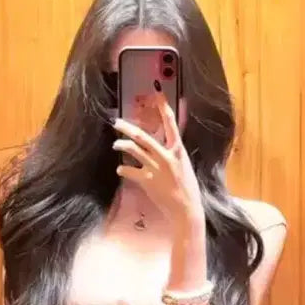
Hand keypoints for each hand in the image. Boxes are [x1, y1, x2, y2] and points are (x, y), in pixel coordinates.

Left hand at [113, 95, 203, 226]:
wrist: (186, 209)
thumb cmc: (188, 188)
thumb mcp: (184, 166)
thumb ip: (172, 155)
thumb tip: (163, 147)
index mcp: (178, 151)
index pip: (171, 124)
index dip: (164, 108)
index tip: (157, 95)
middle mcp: (166, 157)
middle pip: (142, 137)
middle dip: (128, 128)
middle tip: (117, 123)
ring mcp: (155, 168)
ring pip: (133, 150)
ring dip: (122, 146)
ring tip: (116, 144)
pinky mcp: (147, 181)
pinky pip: (129, 171)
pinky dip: (123, 170)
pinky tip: (120, 170)